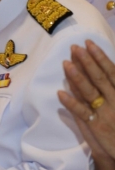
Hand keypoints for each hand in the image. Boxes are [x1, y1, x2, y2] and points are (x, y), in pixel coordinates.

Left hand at [57, 40, 114, 169]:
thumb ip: (113, 89)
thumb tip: (103, 72)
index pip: (112, 72)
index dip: (100, 57)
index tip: (89, 43)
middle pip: (99, 78)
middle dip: (87, 61)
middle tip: (74, 47)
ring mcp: (106, 113)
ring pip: (89, 92)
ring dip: (77, 77)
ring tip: (65, 63)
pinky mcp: (96, 126)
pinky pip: (81, 112)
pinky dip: (71, 102)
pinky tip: (60, 93)